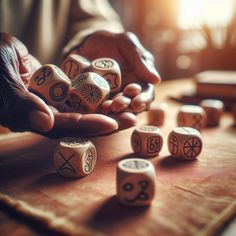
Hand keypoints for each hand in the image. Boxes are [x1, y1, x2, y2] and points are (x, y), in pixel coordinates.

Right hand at [0, 33, 119, 137]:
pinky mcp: (61, 94)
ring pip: (85, 112)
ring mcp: (55, 105)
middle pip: (81, 123)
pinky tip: (117, 97)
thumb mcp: (4, 79)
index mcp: (32, 119)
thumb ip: (21, 102)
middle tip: (131, 120)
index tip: (111, 124)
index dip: (88, 125)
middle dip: (106, 123)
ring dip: (108, 112)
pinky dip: (99, 99)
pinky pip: (83, 99)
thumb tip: (45, 123)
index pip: (64, 126)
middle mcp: (46, 116)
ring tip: (131, 111)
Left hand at [71, 31, 160, 113]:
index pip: (146, 94)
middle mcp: (126, 93)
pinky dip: (96, 111)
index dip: (143, 100)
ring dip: (112, 112)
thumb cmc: (112, 42)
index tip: (136, 102)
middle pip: (130, 106)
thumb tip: (156, 80)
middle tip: (117, 105)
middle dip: (125, 107)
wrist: (87, 44)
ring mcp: (111, 99)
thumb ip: (140, 59)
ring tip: (105, 108)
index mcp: (139, 81)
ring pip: (115, 111)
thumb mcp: (126, 43)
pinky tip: (93, 109)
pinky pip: (97, 109)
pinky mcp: (96, 101)